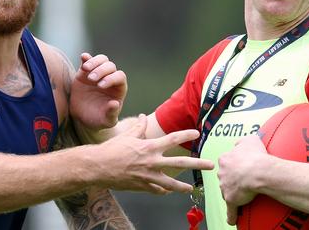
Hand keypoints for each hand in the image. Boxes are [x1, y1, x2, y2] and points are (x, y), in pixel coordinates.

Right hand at [70, 53, 126, 129]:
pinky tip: (83, 57)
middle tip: (92, 79)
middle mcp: (110, 78)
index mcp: (119, 88)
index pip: (120, 76)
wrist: (83, 118)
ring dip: (94, 62)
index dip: (111, 79)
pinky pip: (88, 61)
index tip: (100, 86)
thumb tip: (115, 103)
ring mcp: (98, 73)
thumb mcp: (106, 121)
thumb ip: (112, 114)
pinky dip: (86, 58)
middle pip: (110, 66)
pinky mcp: (85, 72)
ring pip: (101, 60)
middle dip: (102, 70)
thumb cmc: (98, 120)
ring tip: (85, 69)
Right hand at [98, 115, 213, 193]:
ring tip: (191, 188)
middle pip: (179, 162)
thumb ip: (138, 128)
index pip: (172, 139)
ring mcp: (147, 176)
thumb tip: (142, 117)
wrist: (98, 167)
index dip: (185, 135)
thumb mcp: (126, 136)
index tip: (196, 133)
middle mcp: (151, 161)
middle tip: (210, 165)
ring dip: (182, 186)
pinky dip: (162, 191)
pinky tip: (167, 192)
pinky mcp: (141, 186)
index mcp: (149, 147)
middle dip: (197, 163)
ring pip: (170, 183)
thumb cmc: (111, 149)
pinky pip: (155, 190)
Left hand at [218, 135, 267, 224]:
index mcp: (225, 159)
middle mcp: (222, 173)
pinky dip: (231, 215)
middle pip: (225, 177)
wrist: (257, 171)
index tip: (240, 167)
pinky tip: (232, 220)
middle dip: (232, 179)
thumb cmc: (255, 156)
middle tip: (243, 180)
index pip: (226, 162)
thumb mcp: (249, 140)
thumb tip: (240, 144)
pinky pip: (230, 210)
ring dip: (234, 194)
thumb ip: (242, 142)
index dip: (234, 165)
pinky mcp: (231, 200)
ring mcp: (225, 187)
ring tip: (244, 196)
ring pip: (227, 191)